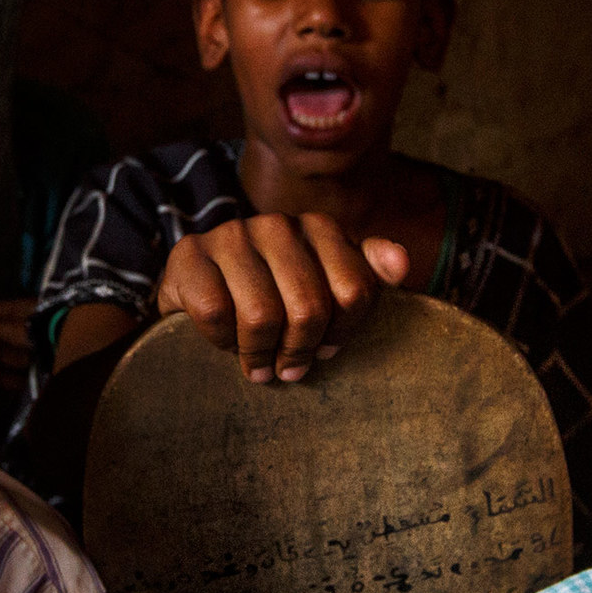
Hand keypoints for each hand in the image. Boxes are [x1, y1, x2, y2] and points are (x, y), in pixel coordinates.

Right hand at [155, 213, 406, 382]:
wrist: (195, 287)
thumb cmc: (270, 294)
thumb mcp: (323, 287)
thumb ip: (365, 276)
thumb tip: (401, 265)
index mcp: (319, 228)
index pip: (354, 291)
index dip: (342, 334)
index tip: (326, 349)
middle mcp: (277, 224)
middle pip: (309, 308)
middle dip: (299, 350)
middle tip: (290, 368)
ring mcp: (232, 234)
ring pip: (261, 315)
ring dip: (259, 353)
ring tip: (258, 365)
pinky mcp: (190, 253)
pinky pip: (216, 314)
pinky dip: (221, 341)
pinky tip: (224, 341)